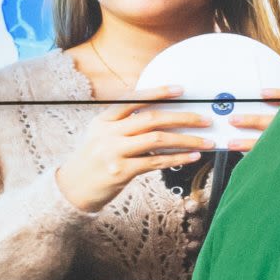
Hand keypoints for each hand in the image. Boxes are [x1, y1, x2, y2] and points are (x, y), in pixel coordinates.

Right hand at [53, 100, 215, 212]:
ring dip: (187, 140)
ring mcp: (113, 152)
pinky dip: (178, 158)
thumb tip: (167, 118)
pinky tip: (193, 156)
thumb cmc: (95, 160)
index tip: (181, 90)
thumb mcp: (102, 136)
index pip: (133, 99)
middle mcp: (108, 133)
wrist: (72, 189)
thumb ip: (126, 125)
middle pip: (152, 118)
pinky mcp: (120, 171)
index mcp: (103, 120)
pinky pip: (156, 162)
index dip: (158, 92)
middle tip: (205, 120)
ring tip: (207, 142)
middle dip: (183, 118)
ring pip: (158, 139)